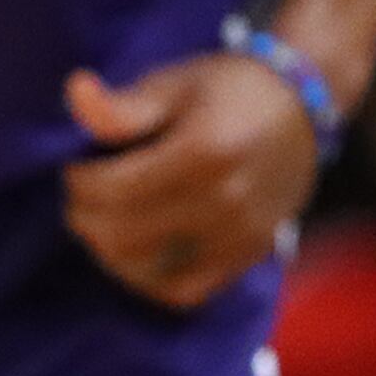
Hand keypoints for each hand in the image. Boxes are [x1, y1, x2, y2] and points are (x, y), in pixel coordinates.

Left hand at [64, 56, 319, 309]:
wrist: (300, 107)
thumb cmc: (224, 88)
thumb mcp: (171, 85)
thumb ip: (123, 105)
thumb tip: (75, 92)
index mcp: (204, 152)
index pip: (112, 190)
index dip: (78, 182)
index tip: (75, 166)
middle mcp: (226, 202)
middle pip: (124, 234)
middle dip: (86, 216)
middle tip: (81, 195)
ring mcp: (241, 236)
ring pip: (148, 269)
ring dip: (109, 250)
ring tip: (101, 220)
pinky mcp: (248, 257)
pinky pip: (184, 291)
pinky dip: (147, 279)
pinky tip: (133, 251)